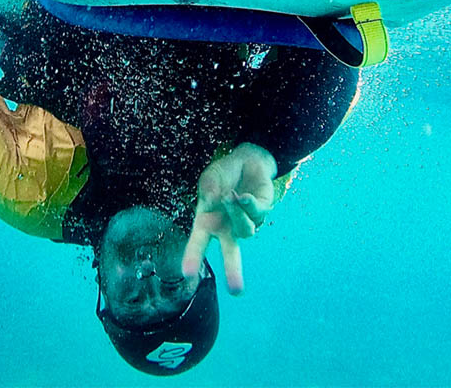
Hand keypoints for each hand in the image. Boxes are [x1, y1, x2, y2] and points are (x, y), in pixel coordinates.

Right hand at [182, 143, 276, 294]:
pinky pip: (256, 213)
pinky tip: (242, 196)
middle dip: (233, 270)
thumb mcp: (210, 177)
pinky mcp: (262, 211)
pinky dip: (248, 205)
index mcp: (208, 222)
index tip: (187, 275)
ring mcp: (246, 221)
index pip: (199, 243)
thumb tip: (210, 201)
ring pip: (245, 230)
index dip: (192, 258)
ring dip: (237, 214)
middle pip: (231, 252)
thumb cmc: (223, 174)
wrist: (246, 160)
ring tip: (230, 196)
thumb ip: (207, 187)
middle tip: (236, 291)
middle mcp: (227, 227)